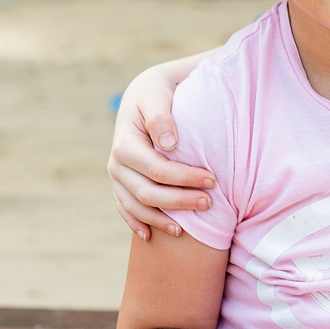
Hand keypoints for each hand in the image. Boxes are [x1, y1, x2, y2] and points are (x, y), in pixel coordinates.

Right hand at [109, 57, 215, 238]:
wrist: (145, 94)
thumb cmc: (158, 92)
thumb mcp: (158, 93)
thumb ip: (161, 116)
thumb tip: (169, 144)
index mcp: (125, 144)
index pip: (157, 170)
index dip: (185, 179)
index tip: (213, 180)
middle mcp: (116, 164)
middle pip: (147, 193)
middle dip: (179, 201)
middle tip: (209, 203)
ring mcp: (117, 177)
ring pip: (136, 207)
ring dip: (160, 220)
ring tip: (186, 228)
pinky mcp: (120, 184)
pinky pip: (125, 209)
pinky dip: (137, 223)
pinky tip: (151, 236)